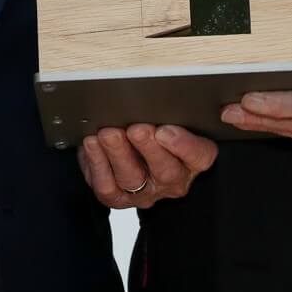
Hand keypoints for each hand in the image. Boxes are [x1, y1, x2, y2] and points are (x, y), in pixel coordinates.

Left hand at [78, 123, 217, 208]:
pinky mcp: (117, 196)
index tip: (165, 130)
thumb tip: (157, 95)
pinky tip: (92, 144)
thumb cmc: (159, 131)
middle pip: (165, 171)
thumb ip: (173, 110)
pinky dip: (97, 163)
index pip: (199, 156)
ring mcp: (144, 191)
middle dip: (148, 148)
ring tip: (108, 133)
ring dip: (118, 153)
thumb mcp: (176, 120)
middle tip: (136, 128)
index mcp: (192, 160)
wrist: (138, 156)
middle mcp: (171, 180)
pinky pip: (106, 185)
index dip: (183, 145)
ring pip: (132, 178)